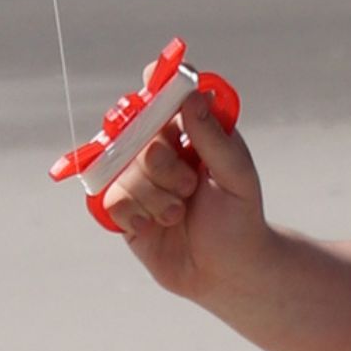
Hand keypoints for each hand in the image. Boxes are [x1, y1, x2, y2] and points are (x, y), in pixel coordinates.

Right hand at [97, 95, 271, 307]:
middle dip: (162, 162)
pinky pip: (111, 199)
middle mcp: (161, 149)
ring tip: (179, 213)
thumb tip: (194, 95)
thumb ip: (213, 137)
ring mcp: (140, 178)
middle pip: (137, 132)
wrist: (227, 272)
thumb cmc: (239, 218)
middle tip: (188, 185)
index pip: (168, 96)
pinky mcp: (125, 209)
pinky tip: (155, 226)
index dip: (157, 83)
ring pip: (124, 169)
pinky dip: (135, 214)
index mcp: (191, 132)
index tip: (152, 77)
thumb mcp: (235, 175)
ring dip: (154, 195)